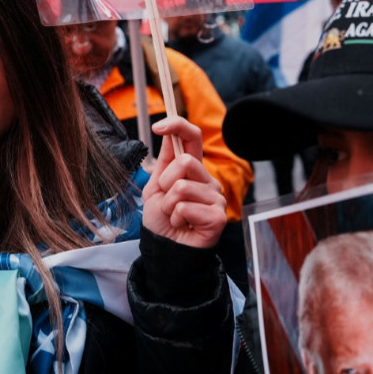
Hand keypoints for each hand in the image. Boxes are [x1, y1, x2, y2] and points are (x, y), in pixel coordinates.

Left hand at [141, 116, 225, 248]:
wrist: (165, 248)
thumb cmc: (162, 219)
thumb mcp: (155, 187)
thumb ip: (164, 162)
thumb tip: (168, 132)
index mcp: (193, 169)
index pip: (193, 137)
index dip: (177, 125)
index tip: (159, 126)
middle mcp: (208, 180)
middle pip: (185, 161)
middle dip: (165, 183)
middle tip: (168, 201)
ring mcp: (216, 197)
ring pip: (182, 187)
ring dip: (169, 205)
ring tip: (175, 216)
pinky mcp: (218, 216)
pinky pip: (185, 207)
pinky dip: (176, 218)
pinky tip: (183, 225)